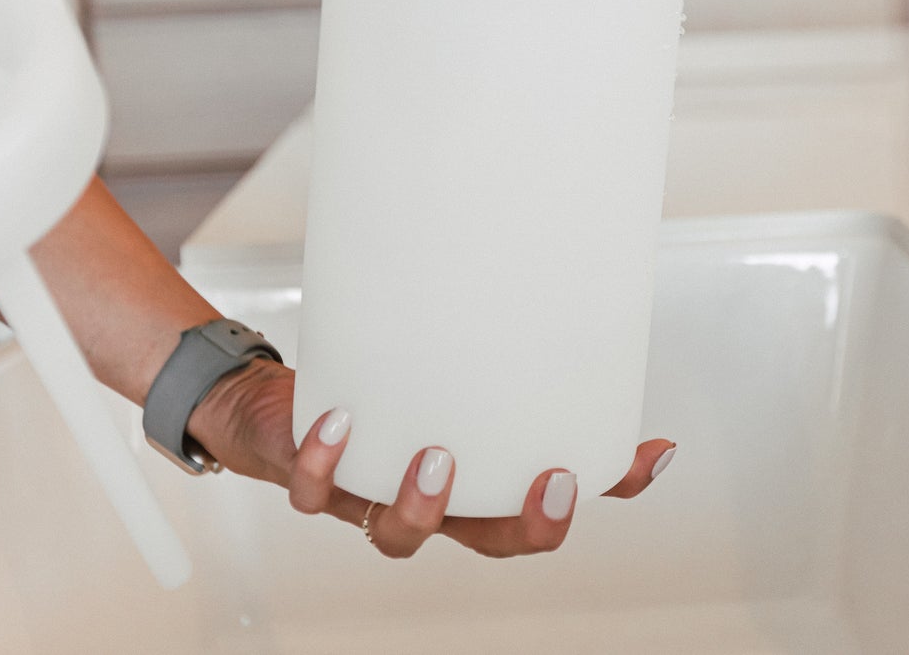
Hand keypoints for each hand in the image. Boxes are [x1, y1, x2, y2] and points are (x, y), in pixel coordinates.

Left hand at [188, 359, 675, 558]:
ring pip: (397, 536)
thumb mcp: (451, 390)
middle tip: (552, 482)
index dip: (579, 502)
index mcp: (469, 489)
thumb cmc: (382, 403)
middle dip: (521, 525)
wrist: (280, 412)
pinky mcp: (312, 478)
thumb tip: (602, 368)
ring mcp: (368, 498)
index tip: (628, 461)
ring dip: (421, 507)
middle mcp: (426, 505)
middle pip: (483, 540)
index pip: (535, 515)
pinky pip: (315, 490)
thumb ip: (522, 382)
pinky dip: (327, 461)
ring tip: (438, 457)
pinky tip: (341, 421)